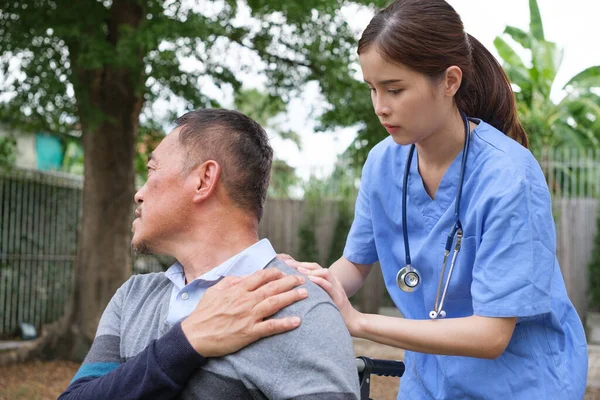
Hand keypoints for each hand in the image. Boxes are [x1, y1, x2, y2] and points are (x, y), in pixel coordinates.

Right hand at [181, 268, 307, 357]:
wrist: (195, 336)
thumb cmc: (203, 313)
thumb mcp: (214, 291)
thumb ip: (230, 282)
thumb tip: (244, 277)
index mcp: (237, 289)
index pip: (260, 276)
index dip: (275, 272)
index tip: (284, 271)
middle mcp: (245, 300)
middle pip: (272, 287)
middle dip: (290, 282)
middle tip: (302, 279)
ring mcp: (248, 316)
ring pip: (275, 303)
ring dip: (291, 297)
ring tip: (305, 294)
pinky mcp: (249, 333)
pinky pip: (271, 327)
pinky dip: (285, 323)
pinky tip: (297, 321)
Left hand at [282, 259, 361, 334]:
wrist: (352, 323)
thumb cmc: (333, 312)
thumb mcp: (321, 299)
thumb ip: (312, 291)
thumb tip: (293, 290)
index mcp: (326, 280)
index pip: (312, 267)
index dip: (298, 264)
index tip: (284, 263)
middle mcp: (332, 281)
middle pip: (315, 267)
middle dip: (300, 264)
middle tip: (287, 263)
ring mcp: (336, 287)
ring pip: (324, 272)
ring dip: (310, 270)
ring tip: (298, 269)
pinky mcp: (339, 296)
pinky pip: (329, 285)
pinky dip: (320, 281)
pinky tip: (310, 280)